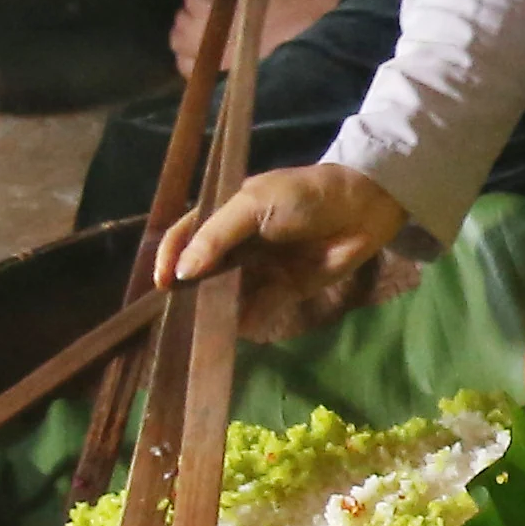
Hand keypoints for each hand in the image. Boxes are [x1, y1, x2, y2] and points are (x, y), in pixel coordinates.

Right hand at [168, 159, 415, 340]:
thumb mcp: (255, 204)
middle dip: (190, 292)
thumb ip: (217, 236)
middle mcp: (237, 244)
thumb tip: (181, 272)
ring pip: (228, 294)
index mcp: (224, 214)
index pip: (184, 236)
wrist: (362, 208)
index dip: (169, 258)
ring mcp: (259, 268)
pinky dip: (250, 320)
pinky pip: (260, 308)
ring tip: (204, 328)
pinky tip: (241, 329)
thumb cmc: (304, 195)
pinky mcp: (285, 289)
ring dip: (217, 310)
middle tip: (178, 314)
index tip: (163, 283)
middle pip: (203, 271)